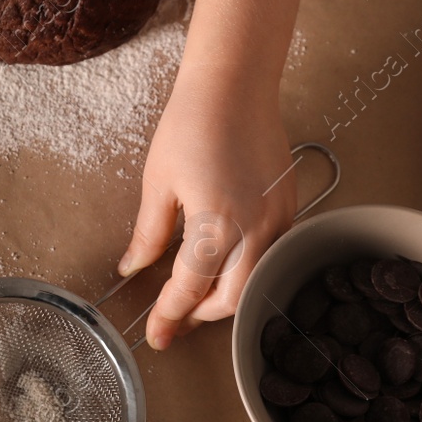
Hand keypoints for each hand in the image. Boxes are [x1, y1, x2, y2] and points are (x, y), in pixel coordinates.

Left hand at [117, 66, 297, 349]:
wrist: (234, 86)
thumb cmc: (192, 124)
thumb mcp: (158, 181)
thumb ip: (149, 233)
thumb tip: (132, 267)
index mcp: (214, 223)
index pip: (190, 289)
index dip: (170, 316)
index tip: (157, 335)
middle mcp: (254, 228)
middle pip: (231, 298)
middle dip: (201, 315)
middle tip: (175, 319)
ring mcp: (277, 219)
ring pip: (257, 282)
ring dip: (227, 298)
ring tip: (197, 298)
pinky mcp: (289, 207)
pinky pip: (272, 256)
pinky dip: (249, 272)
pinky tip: (227, 267)